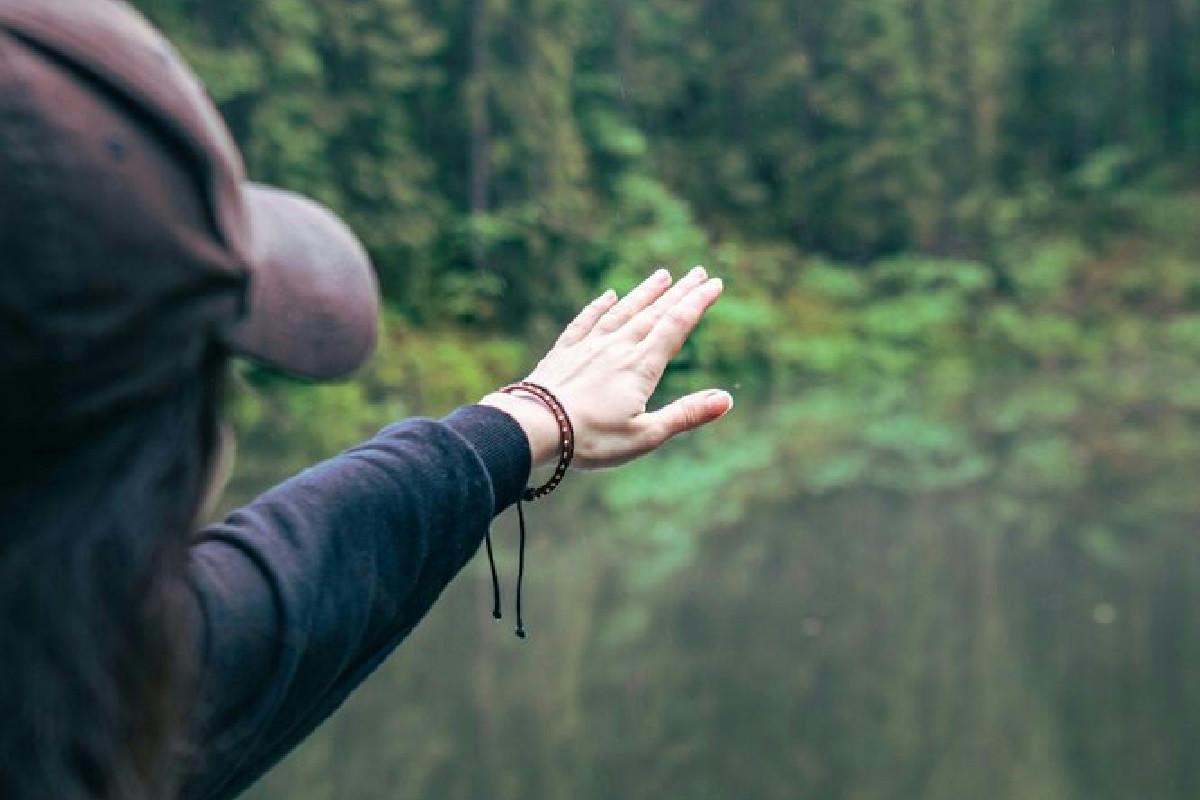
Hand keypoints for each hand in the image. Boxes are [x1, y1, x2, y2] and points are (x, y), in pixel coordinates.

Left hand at [481, 266, 731, 469]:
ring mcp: (588, 347)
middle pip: (654, 313)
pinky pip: (585, 322)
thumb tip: (726, 400)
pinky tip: (608, 296)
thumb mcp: (646, 435)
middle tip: (697, 271)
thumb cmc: (591, 439)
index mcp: (641, 366)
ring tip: (661, 275)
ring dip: (644, 293)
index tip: (714, 284)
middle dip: (679, 292)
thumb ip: (685, 415)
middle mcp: (617, 348)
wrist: (532, 428)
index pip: (676, 327)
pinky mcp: (563, 352)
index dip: (697, 303)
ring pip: (622, 311)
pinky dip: (599, 307)